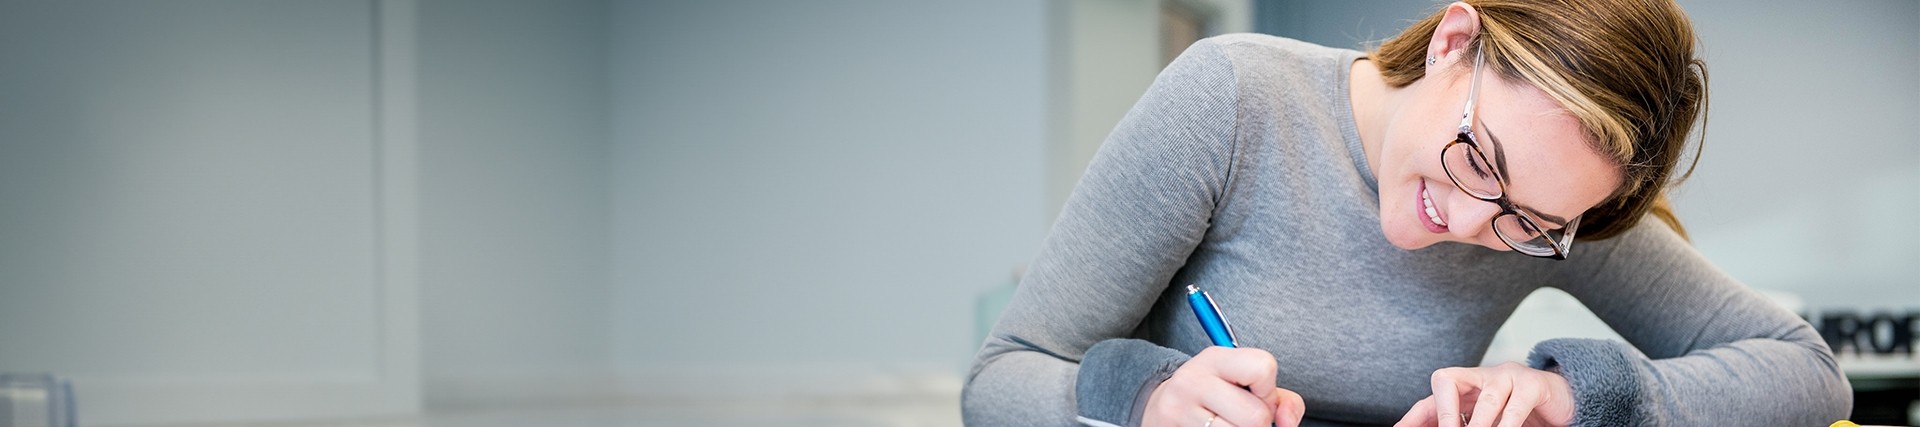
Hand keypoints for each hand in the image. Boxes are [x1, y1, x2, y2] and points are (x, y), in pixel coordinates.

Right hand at [1143, 346, 1306, 426]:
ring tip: (1227, 425)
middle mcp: (1192, 381)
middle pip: (1256, 416)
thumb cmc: (1216, 397)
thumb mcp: (1245, 384)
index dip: (1269, 392)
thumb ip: (1281, 401)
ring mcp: (1179, 411)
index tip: (1256, 396)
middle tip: (1241, 418)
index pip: (1263, 368)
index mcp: (1214, 358)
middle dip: (1260, 424)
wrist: (1161, 408)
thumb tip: (1287, 424)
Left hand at [1393, 362, 1574, 426]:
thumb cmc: (1521, 412)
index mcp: (1467, 384)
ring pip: (1486, 398)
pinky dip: (1507, 426)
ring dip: (1479, 425)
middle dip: (1443, 412)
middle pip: (1447, 381)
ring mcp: (1508, 376)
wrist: (1562, 400)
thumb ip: (1463, 422)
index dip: (1414, 416)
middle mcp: (1482, 376)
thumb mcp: (1487, 419)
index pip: (1432, 396)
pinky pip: (1516, 407)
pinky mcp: (1533, 385)